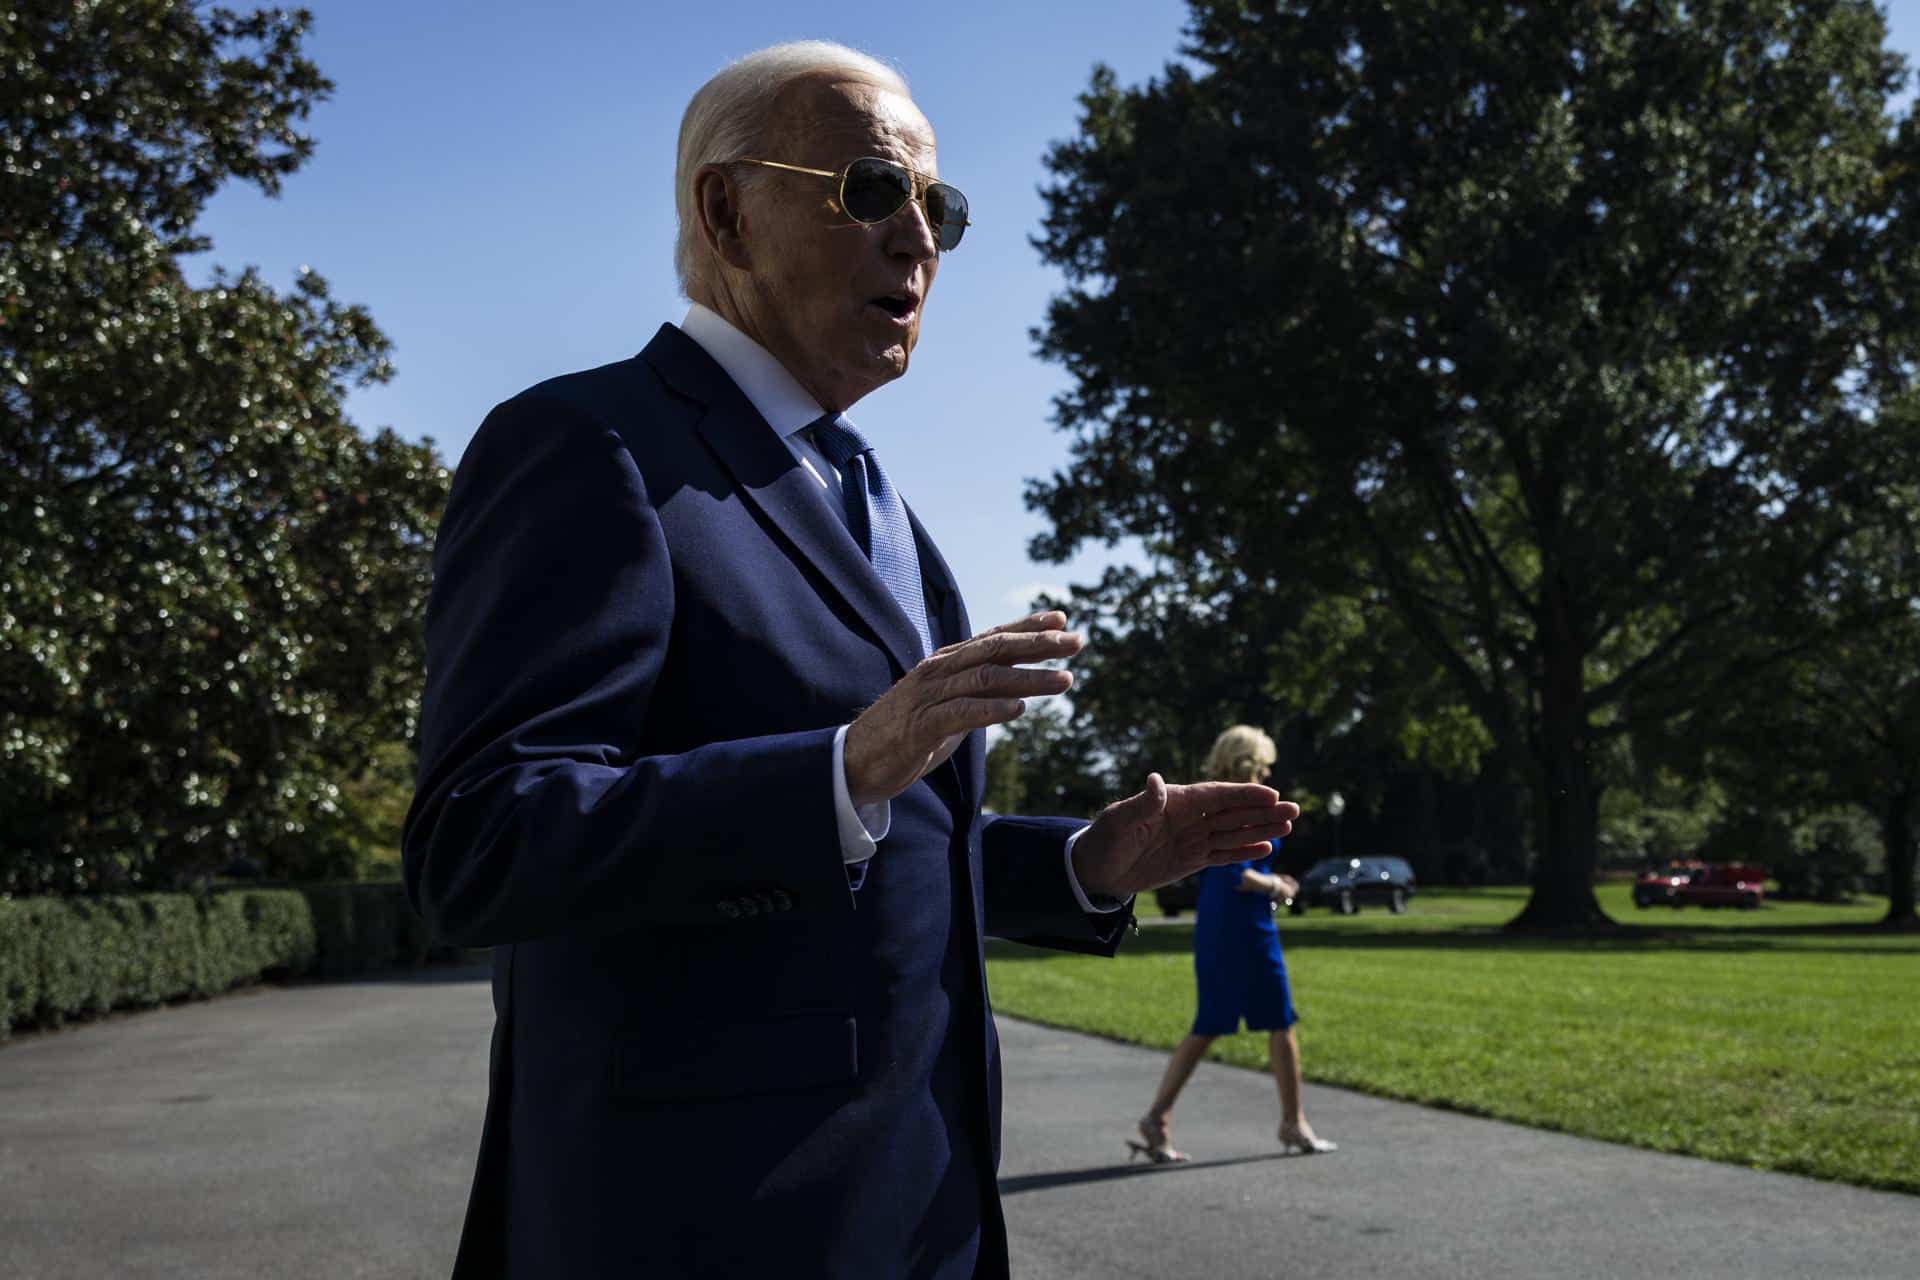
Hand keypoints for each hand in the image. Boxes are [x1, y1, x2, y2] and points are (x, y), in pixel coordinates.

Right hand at [844, 611, 1082, 807]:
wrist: (856, 761)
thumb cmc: (906, 734)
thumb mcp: (949, 708)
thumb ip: (976, 692)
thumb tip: (1017, 686)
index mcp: (945, 664)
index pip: (992, 637)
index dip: (1027, 626)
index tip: (1062, 618)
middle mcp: (938, 672)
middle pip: (994, 649)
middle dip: (1038, 644)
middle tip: (1075, 642)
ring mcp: (928, 697)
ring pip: (985, 678)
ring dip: (1028, 677)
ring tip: (1064, 680)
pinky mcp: (921, 727)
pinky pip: (962, 712)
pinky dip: (992, 708)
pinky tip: (1020, 708)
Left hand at [1070, 774, 1299, 901]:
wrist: (1097, 870)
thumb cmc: (1104, 839)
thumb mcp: (1120, 820)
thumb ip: (1143, 803)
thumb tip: (1156, 780)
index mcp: (1176, 801)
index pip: (1217, 795)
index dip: (1244, 795)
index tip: (1270, 795)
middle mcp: (1190, 817)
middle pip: (1233, 813)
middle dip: (1263, 811)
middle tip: (1293, 810)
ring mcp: (1193, 839)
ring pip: (1234, 833)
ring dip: (1260, 830)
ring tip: (1288, 826)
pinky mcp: (1192, 860)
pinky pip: (1223, 854)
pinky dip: (1244, 851)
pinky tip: (1266, 847)